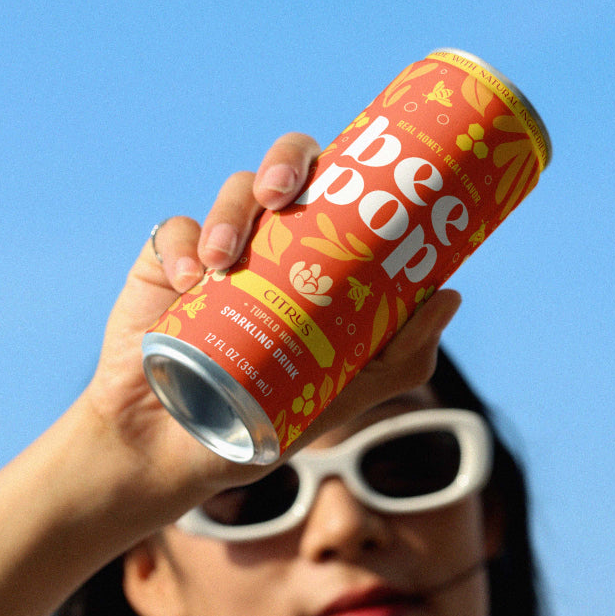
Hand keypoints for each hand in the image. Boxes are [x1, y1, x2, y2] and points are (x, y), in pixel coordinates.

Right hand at [83, 133, 460, 500]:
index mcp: (317, 258)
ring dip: (231, 214)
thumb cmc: (261, 423)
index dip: (354, 163)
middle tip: (282, 193)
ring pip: (234, 193)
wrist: (174, 454)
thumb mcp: (339, 397)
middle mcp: (273, 241)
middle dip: (287, 161)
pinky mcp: (164, 263)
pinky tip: (190, 280)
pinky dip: (183, 247)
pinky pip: (175, 231)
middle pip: (288, 166)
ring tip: (223, 261)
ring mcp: (220, 248)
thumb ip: (399, 359)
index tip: (364, 172)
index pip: (340, 189)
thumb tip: (449, 295)